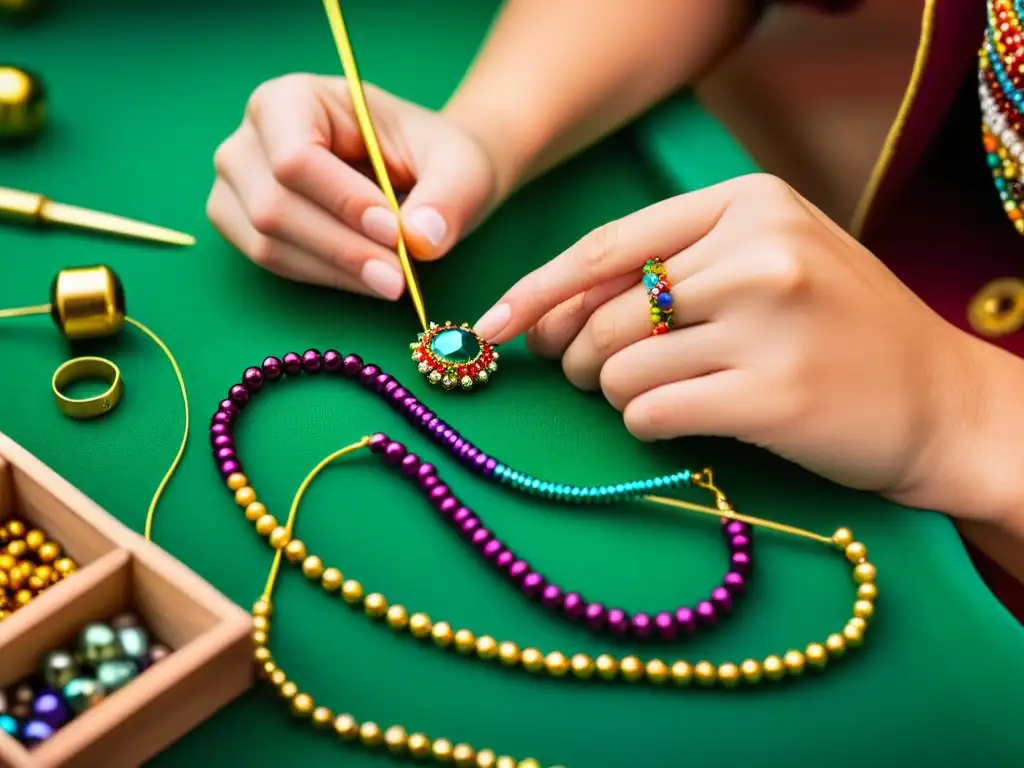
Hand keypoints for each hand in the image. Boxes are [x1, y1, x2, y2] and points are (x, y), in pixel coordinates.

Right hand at [207, 74, 498, 298]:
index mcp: (292, 99)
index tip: (394, 233)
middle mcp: (251, 137)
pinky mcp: (245, 225)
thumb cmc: (434, 158)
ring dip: (334, 270)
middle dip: (341, 248)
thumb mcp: (460, 166)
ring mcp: (240, 184)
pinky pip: (272, 262)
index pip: (295, 156)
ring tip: (391, 283)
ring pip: (267, 242)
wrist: (425, 175)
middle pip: (274, 206)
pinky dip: (324, 277)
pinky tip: (368, 282)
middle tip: (398, 277)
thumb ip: (448, 198)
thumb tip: (422, 240)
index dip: (343, 201)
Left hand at [473, 174, 981, 509]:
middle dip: (575, 356)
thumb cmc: (837, 329)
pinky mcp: (773, 395)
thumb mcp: (766, 262)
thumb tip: (549, 312)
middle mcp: (758, 251)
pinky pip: (649, 413)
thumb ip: (670, 269)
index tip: (490, 327)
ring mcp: (769, 323)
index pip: (607, 247)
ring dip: (613, 394)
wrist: (941, 400)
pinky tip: (680, 422)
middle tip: (588, 376)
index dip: (537, 292)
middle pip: (604, 314)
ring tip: (653, 396)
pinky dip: (644, 425)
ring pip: (618, 369)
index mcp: (749, 202)